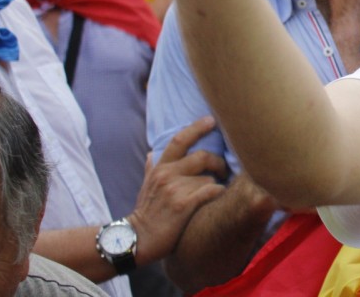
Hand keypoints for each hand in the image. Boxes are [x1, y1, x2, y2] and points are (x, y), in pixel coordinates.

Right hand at [127, 116, 228, 264]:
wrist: (136, 239)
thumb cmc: (146, 212)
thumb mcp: (145, 186)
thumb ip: (152, 168)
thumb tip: (152, 152)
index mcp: (160, 168)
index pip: (179, 140)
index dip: (197, 127)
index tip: (211, 120)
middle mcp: (167, 175)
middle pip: (202, 156)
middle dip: (218, 162)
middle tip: (223, 170)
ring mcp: (175, 190)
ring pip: (209, 178)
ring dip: (216, 186)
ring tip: (214, 195)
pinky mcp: (183, 205)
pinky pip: (211, 191)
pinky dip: (219, 193)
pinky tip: (219, 197)